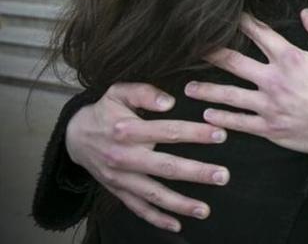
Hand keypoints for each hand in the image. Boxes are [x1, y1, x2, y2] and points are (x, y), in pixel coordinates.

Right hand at [66, 83, 229, 231]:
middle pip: (165, 167)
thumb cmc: (106, 111)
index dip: (195, 133)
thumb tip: (170, 101)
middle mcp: (124, 157)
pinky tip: (177, 225)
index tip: (220, 135)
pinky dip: (156, 219)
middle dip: (196, 173)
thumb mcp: (118, 92)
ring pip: (153, 194)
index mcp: (127, 130)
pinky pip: (138, 208)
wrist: (74, 136)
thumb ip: (144, 93)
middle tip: (222, 175)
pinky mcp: (118, 191)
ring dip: (180, 204)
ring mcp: (121, 178)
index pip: (167, 131)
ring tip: (205, 209)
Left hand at [191, 9, 307, 153]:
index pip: (260, 34)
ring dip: (207, 90)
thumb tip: (306, 13)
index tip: (228, 14)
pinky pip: (240, 123)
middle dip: (211, 53)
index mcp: (291, 58)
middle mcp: (274, 80)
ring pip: (229, 95)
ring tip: (189, 88)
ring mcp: (269, 106)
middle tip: (191, 48)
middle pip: (233, 62)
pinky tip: (208, 115)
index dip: (243, 22)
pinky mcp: (270, 128)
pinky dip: (222, 119)